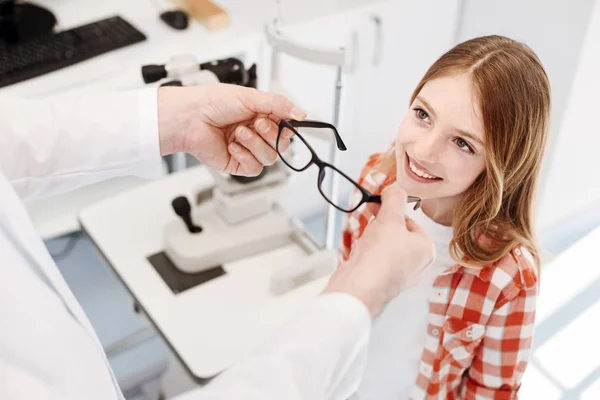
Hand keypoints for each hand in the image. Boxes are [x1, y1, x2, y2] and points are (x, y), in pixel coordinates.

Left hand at [157, 83, 306, 175]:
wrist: (189, 118)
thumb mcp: (250, 96)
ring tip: (239, 132)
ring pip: (270, 157)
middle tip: (256, 123)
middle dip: (271, 134)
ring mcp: (247, 149)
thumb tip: (301, 113)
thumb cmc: (212, 102)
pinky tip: (232, 146)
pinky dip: (245, 156)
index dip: (288, 127)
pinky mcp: (237, 164)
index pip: (287, 126)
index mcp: (261, 115)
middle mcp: (256, 133)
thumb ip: (279, 105)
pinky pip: (254, 169)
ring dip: (256, 144)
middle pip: (282, 144)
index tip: (287, 123)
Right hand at [323, 183, 434, 316]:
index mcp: (426, 250)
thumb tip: (396, 188)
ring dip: (373, 237)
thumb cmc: (381, 257)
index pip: (410, 222)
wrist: (359, 287)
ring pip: (385, 246)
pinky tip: (360, 252)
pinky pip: (375, 259)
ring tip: (366, 237)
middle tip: (371, 216)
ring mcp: (397, 275)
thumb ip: (394, 199)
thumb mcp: (390, 218)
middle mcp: (415, 265)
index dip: (393, 211)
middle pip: (397, 233)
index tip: (380, 204)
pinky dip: (366, 252)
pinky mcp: (380, 281)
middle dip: (381, 224)